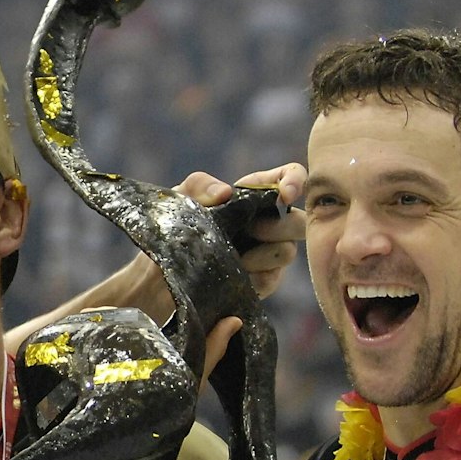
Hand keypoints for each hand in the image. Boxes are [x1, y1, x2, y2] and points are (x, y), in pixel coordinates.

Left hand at [179, 163, 306, 297]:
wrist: (161, 272)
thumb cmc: (174, 228)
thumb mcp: (180, 200)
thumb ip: (199, 185)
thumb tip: (226, 192)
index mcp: (253, 195)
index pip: (290, 177)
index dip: (295, 181)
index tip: (284, 194)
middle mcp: (268, 223)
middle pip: (299, 222)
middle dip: (278, 227)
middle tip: (251, 231)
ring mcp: (268, 254)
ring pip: (286, 252)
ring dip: (261, 255)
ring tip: (232, 258)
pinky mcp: (262, 282)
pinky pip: (271, 279)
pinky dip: (252, 277)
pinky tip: (231, 275)